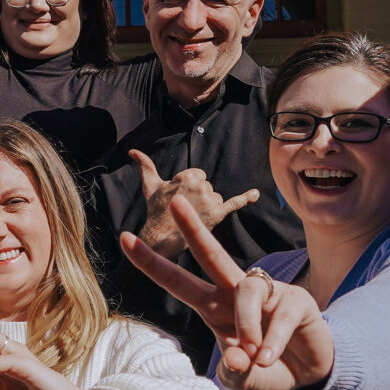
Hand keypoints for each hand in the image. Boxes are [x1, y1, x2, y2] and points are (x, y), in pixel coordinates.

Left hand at [120, 199, 333, 389]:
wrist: (309, 375)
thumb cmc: (267, 370)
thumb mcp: (244, 379)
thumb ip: (235, 372)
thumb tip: (238, 358)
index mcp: (214, 307)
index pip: (179, 282)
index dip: (152, 263)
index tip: (124, 238)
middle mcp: (237, 293)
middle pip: (212, 254)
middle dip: (193, 229)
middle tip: (174, 202)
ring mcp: (268, 293)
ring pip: (246, 291)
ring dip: (246, 325)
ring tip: (253, 354)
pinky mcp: (297, 300)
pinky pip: (280, 315)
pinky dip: (272, 341)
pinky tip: (267, 358)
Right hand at [128, 149, 258, 256]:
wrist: (161, 238)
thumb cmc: (155, 211)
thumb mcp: (150, 186)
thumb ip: (145, 166)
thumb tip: (132, 151)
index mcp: (187, 175)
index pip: (198, 176)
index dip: (190, 188)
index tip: (180, 199)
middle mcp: (201, 185)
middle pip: (208, 187)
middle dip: (199, 197)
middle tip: (186, 210)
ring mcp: (211, 200)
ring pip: (216, 198)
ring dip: (209, 206)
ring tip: (195, 217)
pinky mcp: (218, 215)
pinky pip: (235, 203)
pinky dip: (246, 198)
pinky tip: (256, 194)